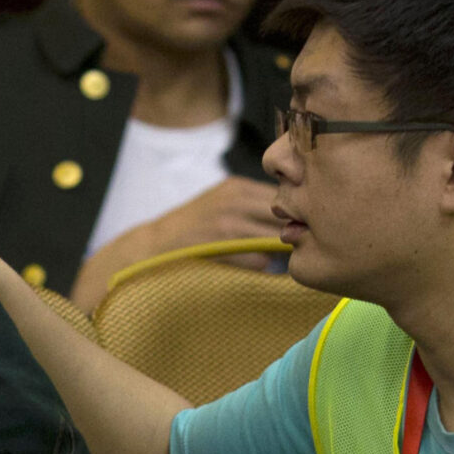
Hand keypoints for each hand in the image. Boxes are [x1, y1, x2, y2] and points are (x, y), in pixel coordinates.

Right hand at [141, 175, 283, 253]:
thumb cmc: (194, 225)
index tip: (297, 226)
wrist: (156, 244)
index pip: (284, 194)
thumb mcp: (222, 200)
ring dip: (278, 251)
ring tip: (278, 258)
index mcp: (238, 187)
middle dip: (292, 230)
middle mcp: (234, 201)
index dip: (296, 212)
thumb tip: (296, 214)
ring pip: (275, 238)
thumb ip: (253, 202)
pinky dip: (262, 266)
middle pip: (283, 215)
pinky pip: (260, 261)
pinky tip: (255, 267)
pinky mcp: (222, 249)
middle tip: (294, 245)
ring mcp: (228, 225)